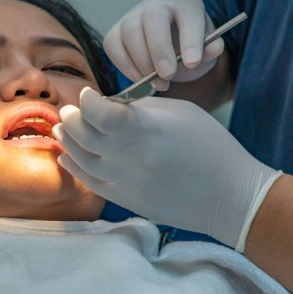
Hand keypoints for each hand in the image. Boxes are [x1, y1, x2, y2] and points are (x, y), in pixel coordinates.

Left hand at [52, 87, 281, 250]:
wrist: (228, 196)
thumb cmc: (209, 146)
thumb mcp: (180, 112)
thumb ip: (139, 109)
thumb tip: (106, 106)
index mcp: (147, 131)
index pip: (102, 115)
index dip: (88, 102)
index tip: (88, 94)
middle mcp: (131, 158)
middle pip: (84, 136)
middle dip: (72, 118)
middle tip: (70, 110)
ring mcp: (125, 182)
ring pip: (81, 159)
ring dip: (68, 141)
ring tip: (63, 127)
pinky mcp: (125, 199)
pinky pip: (89, 182)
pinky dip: (74, 166)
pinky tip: (66, 156)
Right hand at [104, 0, 224, 90]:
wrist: (167, 50)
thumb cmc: (187, 48)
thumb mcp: (204, 50)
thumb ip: (210, 50)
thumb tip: (212, 49)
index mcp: (185, 4)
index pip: (188, 14)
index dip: (190, 39)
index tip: (193, 64)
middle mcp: (156, 4)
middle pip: (153, 18)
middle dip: (160, 49)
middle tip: (168, 75)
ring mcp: (131, 17)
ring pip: (130, 32)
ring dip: (142, 62)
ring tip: (158, 84)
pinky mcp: (115, 33)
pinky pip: (113, 46)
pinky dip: (125, 66)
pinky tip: (141, 80)